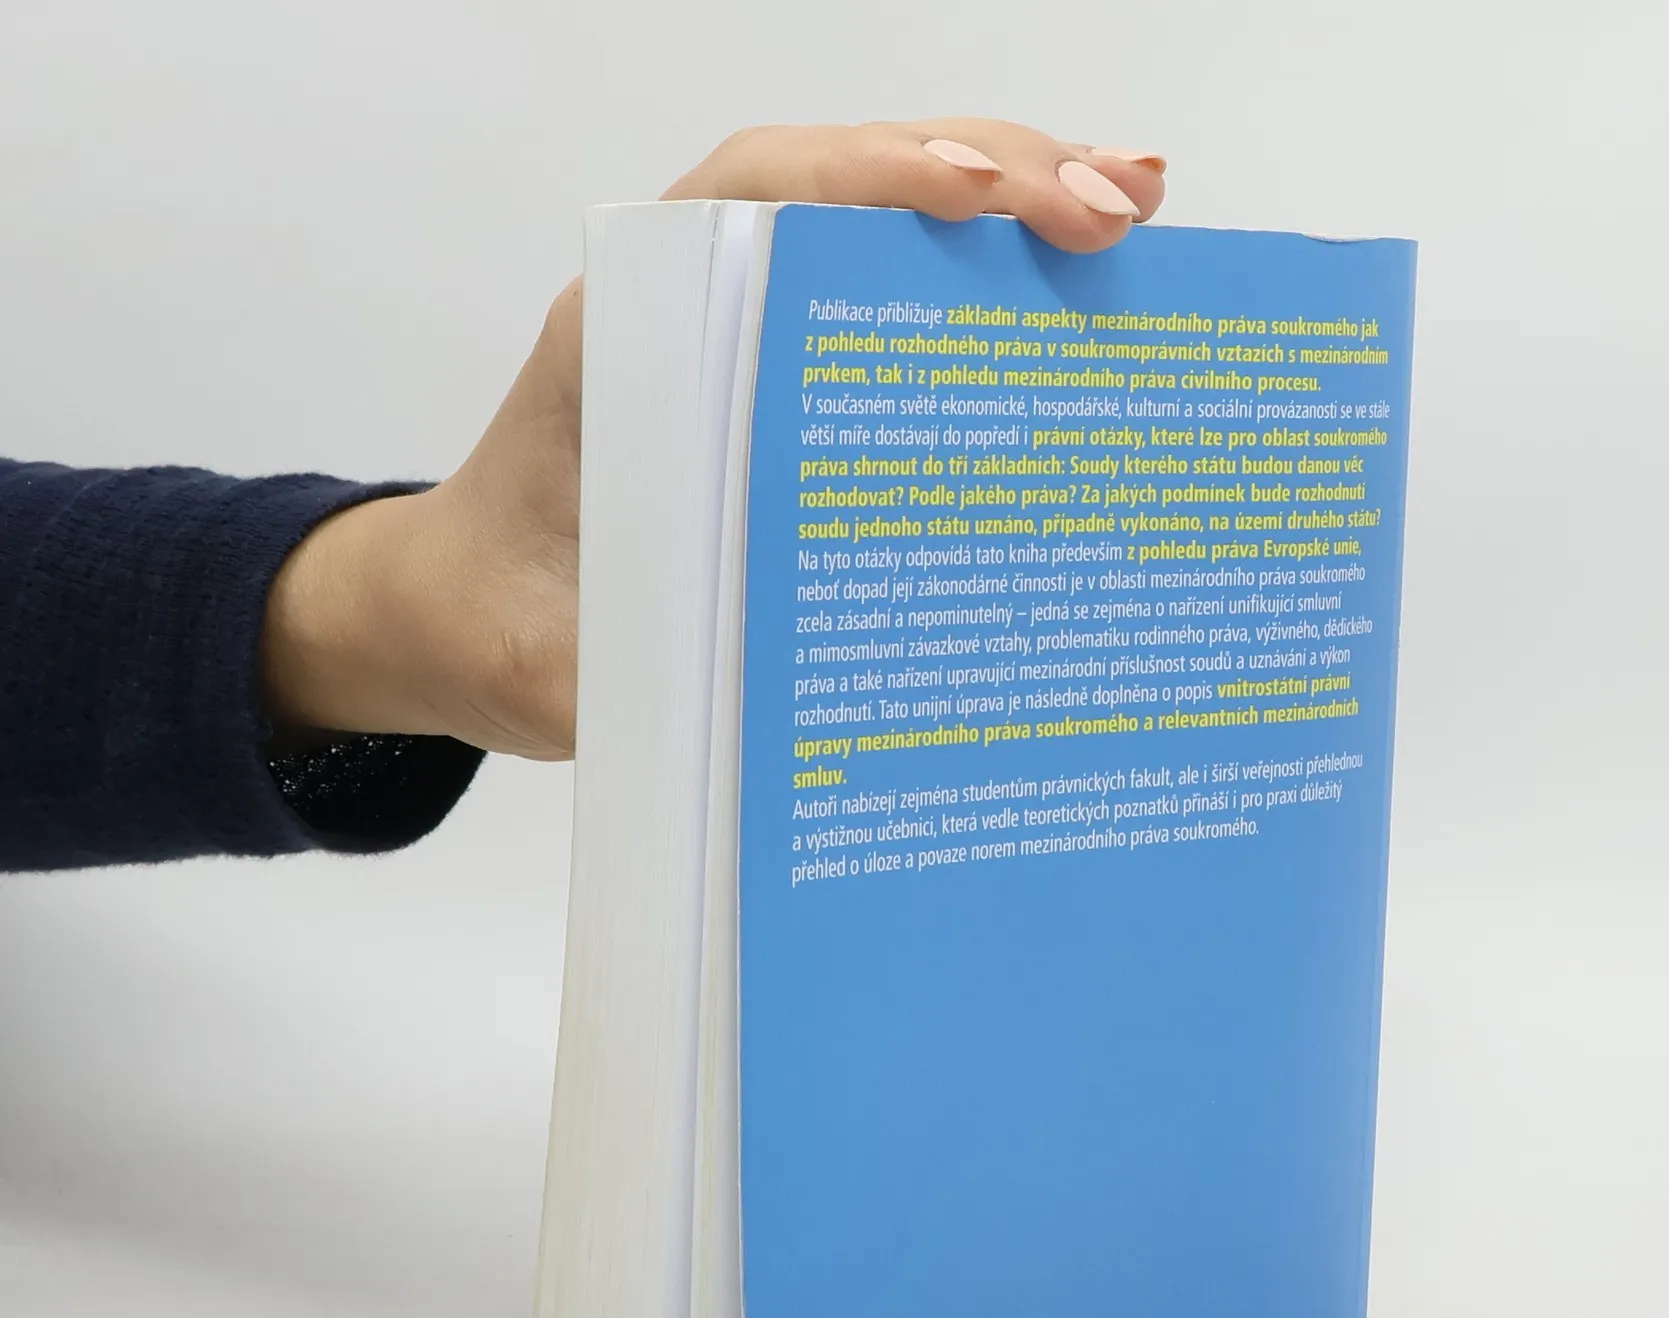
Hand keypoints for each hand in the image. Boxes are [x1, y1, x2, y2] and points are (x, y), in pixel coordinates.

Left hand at [260, 121, 1167, 760]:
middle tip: (1123, 213)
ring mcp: (750, 328)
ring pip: (893, 230)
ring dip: (1020, 211)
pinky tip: (1088, 294)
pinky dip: (997, 288)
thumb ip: (629, 684)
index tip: (974, 201)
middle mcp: (692, 301)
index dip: (869, 183)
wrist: (463, 616)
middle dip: (997, 179)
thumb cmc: (505, 623)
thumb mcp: (555, 669)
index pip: (755, 201)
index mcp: (625, 335)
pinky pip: (901, 302)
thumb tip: (765, 720)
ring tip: (1139, 220)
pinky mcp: (792, 375)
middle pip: (853, 187)